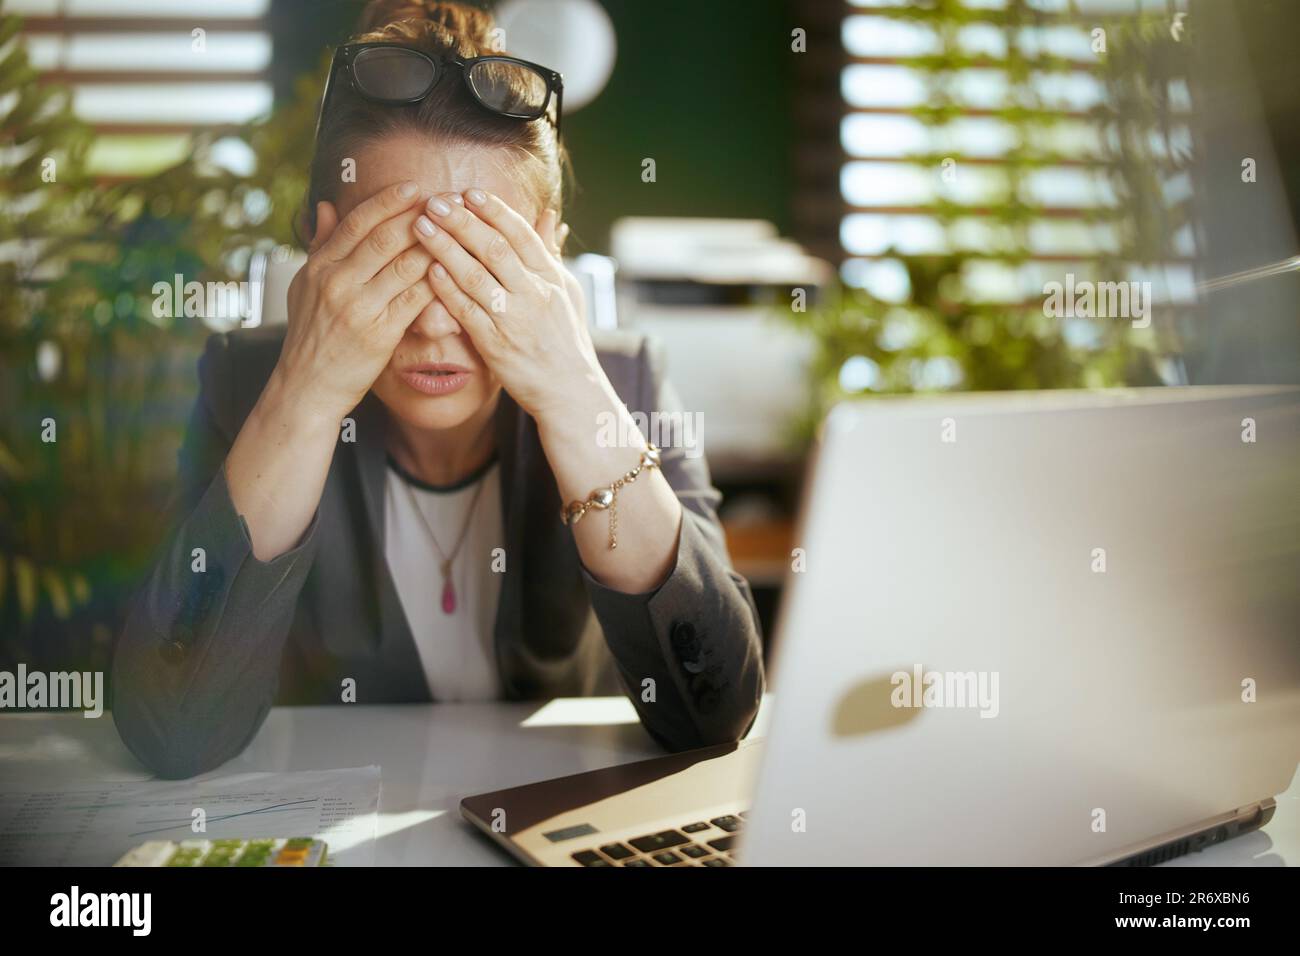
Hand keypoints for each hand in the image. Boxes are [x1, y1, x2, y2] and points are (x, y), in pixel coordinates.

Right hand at [277, 180, 434, 421]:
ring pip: (404, 266)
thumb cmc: (310, 335)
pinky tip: (454, 271)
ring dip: (435, 245)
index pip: (358, 223)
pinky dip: (436, 283)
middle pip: (385, 238)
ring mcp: (359, 308)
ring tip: (458, 231)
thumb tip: (328, 205)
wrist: (307, 386)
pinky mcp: (380, 334)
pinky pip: (415, 300)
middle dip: (419, 216)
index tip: (413, 187)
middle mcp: (337, 282)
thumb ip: (320, 245)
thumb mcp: (304, 285)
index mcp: (320, 266)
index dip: (387, 201)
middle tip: (446, 202)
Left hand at [410, 188, 603, 421]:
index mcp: (552, 277)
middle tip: (435, 200)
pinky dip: (447, 289)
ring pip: (475, 276)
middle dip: (462, 221)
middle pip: (494, 248)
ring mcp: (515, 320)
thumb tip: (548, 215)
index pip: (521, 234)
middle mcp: (535, 294)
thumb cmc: (567, 339)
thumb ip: (551, 253)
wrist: (570, 391)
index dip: (494, 211)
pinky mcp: (496, 345)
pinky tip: (428, 270)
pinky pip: (466, 311)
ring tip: (421, 226)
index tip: (469, 192)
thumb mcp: (568, 291)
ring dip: (445, 248)